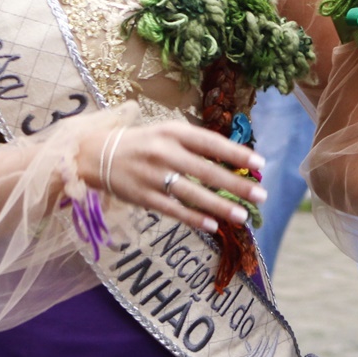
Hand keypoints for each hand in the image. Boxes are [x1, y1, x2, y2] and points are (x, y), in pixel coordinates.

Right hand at [81, 120, 265, 234]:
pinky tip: (213, 224)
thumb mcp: (168, 132)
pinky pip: (173, 209)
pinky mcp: (143, 197)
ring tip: (242, 216)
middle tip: (260, 195)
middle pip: (206, 171)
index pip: (211, 143)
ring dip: (220, 206)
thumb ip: (197, 143)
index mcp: (174, 132)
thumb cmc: (144, 143)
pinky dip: (194, 218)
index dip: (237, 153)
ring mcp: (153, 176)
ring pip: (193, 194)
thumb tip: (233, 157)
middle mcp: (165, 152)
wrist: (97, 155)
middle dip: (236, 184)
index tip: (260, 163)